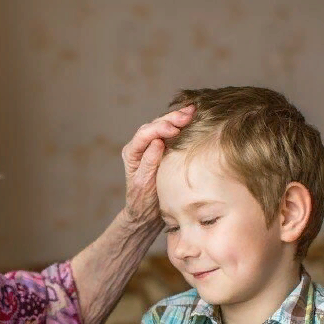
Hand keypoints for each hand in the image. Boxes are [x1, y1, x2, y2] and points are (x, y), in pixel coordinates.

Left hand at [122, 106, 194, 225]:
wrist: (148, 212)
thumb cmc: (143, 201)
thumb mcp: (144, 184)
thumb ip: (149, 163)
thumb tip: (158, 142)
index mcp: (131, 153)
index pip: (144, 135)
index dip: (159, 129)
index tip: (174, 130)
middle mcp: (139, 146)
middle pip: (153, 126)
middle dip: (171, 118)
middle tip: (189, 114)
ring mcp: (150, 146)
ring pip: (162, 126)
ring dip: (177, 118)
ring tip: (192, 111)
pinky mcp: (162, 149)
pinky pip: (169, 133)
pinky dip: (180, 125)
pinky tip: (191, 118)